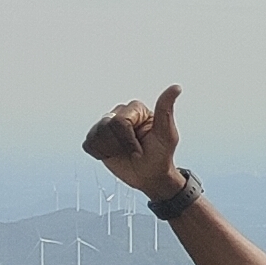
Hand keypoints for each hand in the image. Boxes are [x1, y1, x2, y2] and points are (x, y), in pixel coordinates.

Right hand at [83, 85, 186, 200]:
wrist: (150, 176)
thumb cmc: (160, 155)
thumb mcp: (166, 134)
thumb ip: (166, 109)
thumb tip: (176, 87)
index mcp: (136, 109)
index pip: (120, 121)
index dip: (128, 140)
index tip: (140, 150)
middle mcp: (120, 113)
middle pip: (106, 126)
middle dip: (120, 146)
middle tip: (133, 153)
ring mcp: (107, 125)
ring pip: (96, 135)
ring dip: (110, 150)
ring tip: (123, 153)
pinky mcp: (97, 137)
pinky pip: (88, 143)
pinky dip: (100, 153)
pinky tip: (112, 155)